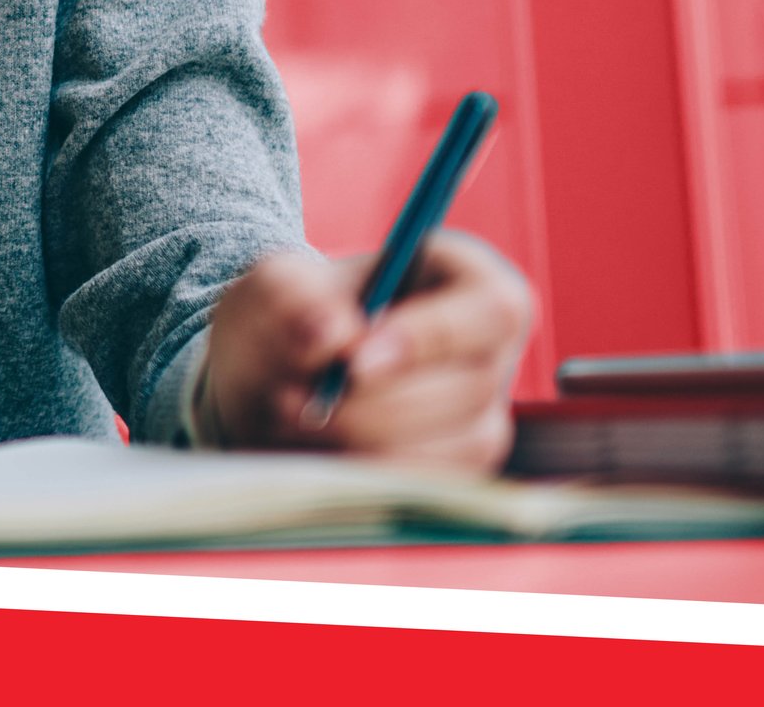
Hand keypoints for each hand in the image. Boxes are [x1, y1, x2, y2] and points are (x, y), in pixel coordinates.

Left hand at [199, 232, 535, 471]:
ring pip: (456, 446)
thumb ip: (294, 295)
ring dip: (363, 442)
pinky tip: (313, 451)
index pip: (492, 309)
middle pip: (471, 387)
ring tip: (288, 417)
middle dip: (374, 404)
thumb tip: (336, 334)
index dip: (431, 337)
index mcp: (467, 278)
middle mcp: (490, 349)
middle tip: (291, 397)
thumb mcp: (275, 284)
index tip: (356, 363)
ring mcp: (483, 414)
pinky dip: (368, 476)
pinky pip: (433, 485)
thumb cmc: (288, 314)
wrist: (271, 374)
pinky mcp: (459, 467)